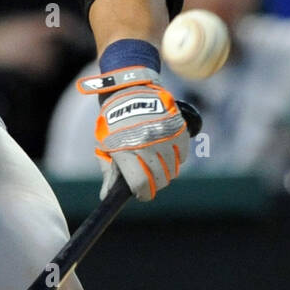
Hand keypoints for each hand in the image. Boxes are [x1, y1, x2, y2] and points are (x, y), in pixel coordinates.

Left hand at [76, 66, 188, 200]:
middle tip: (150, 180)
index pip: (141, 184)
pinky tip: (167, 152)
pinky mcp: (178, 130)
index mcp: (127, 151)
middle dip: (155, 184)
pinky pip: (183, 156)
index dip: (143, 193)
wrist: (130, 92)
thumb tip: (106, 197)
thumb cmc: (114, 123)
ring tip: (158, 164)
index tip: (142, 194)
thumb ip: (109, 173)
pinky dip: (178, 158)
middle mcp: (147, 145)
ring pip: (173, 169)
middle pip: (160, 179)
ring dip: (167, 172)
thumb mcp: (105, 146)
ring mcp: (165, 137)